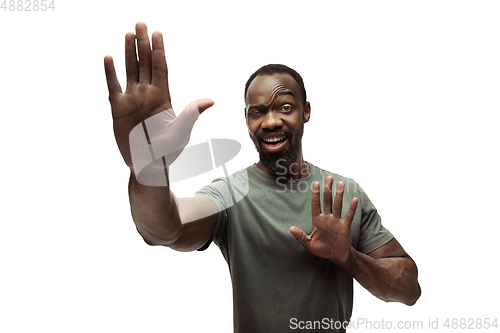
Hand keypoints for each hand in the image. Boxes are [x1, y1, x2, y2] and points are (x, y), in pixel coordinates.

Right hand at [104, 22, 213, 169]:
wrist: (149, 166)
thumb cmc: (168, 151)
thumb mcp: (181, 132)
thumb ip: (191, 114)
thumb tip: (210, 101)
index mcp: (163, 97)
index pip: (160, 68)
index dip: (159, 51)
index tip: (158, 33)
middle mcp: (147, 95)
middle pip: (144, 64)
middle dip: (143, 44)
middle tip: (141, 24)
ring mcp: (132, 101)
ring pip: (130, 71)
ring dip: (129, 53)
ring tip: (128, 34)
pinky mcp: (118, 110)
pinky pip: (113, 87)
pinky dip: (110, 73)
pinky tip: (108, 57)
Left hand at [290, 177, 357, 266]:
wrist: (335, 256)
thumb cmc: (321, 249)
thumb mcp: (308, 244)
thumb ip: (300, 236)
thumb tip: (290, 228)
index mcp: (317, 220)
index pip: (315, 204)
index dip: (315, 194)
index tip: (315, 184)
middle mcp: (327, 218)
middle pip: (327, 200)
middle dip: (327, 189)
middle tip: (329, 178)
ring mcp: (336, 221)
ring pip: (337, 205)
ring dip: (339, 194)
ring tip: (340, 183)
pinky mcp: (345, 226)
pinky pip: (348, 215)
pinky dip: (352, 208)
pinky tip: (354, 199)